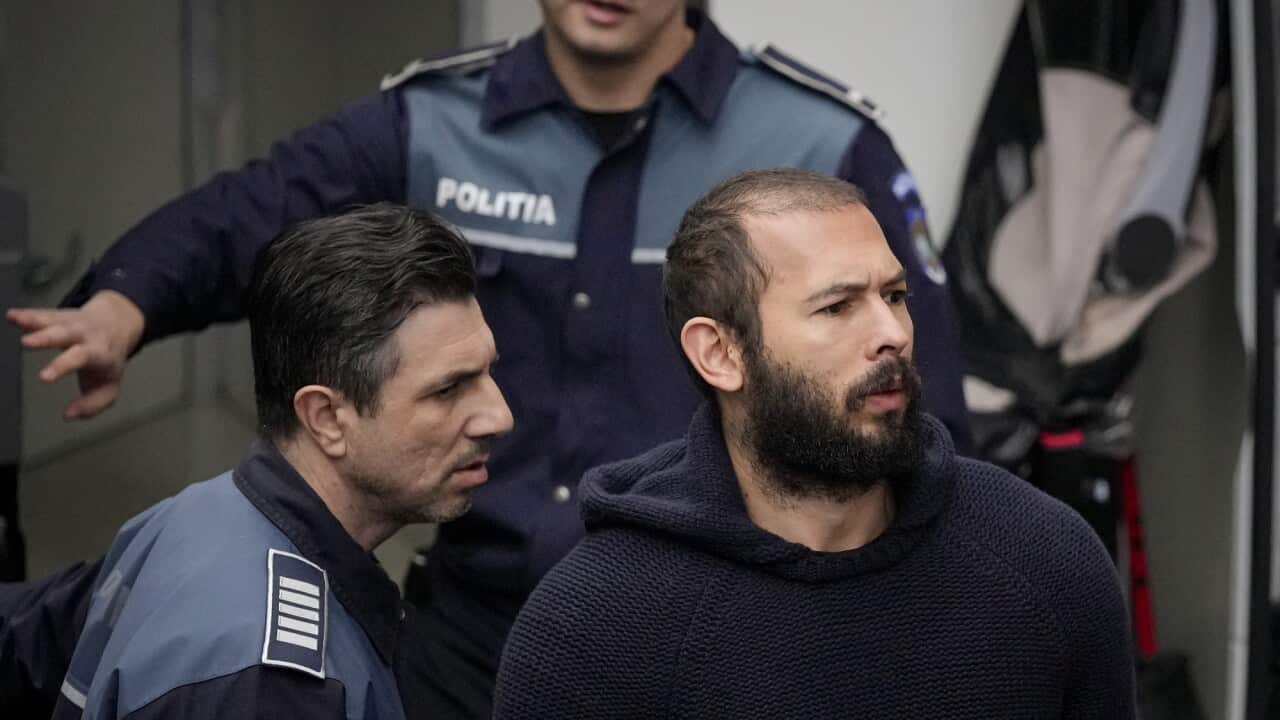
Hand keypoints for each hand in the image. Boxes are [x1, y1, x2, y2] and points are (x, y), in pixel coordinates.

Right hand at [6, 290, 145, 419]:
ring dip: (34, 320)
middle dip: (46, 338)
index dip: (61, 366)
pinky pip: (42, 314)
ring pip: (53, 320)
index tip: (43, 377)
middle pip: (66, 335)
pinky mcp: (58, 316)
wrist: (117, 325)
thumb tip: (69, 414)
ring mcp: (71, 323)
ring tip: (17, 320)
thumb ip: (92, 405)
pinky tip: (12, 315)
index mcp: (99, 352)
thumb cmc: (108, 360)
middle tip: (27, 343)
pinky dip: (26, 314)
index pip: (80, 359)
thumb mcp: (109, 386)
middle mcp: (85, 335)